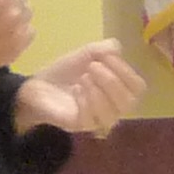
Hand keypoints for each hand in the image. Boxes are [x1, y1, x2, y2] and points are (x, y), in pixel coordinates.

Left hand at [11, 39, 147, 137]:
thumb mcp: (84, 55)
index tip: (107, 56)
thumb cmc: (65, 73)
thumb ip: (102, 50)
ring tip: (83, 77)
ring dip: (98, 91)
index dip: (126, 71)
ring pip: (111, 113)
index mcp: (118, 90)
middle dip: (112, 81)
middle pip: (129, 102)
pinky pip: (90, 118)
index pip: (137, 87)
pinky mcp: (79, 125)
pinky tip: (76, 90)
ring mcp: (96, 119)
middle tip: (92, 67)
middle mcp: (112, 108)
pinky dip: (85, 101)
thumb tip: (116, 47)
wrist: (36, 86)